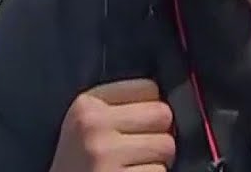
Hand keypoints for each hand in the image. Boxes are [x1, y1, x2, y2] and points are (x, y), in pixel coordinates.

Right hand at [48, 79, 174, 171]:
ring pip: (167, 146)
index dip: (148, 109)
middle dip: (159, 134)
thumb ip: (119, 107)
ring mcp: (105, 155)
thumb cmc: (81, 163)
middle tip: (137, 151)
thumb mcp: (86, 125)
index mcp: (86, 104)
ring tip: (131, 167)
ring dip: (157, 161)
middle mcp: (93, 125)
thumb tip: (169, 104)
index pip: (149, 88)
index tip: (133, 127)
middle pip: (162, 114)